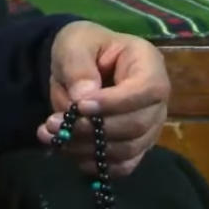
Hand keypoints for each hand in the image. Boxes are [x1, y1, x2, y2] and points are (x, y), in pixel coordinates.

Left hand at [36, 21, 169, 177]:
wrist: (77, 60)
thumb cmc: (81, 46)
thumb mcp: (73, 44)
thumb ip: (78, 67)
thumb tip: (83, 98)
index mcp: (148, 63)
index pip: (147, 90)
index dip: (115, 103)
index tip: (80, 106)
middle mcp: (157, 99)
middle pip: (138, 125)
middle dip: (94, 129)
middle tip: (54, 123)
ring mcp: (149, 124)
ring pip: (129, 148)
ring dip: (88, 147)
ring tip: (51, 135)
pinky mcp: (135, 144)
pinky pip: (123, 164)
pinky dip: (95, 162)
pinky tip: (67, 151)